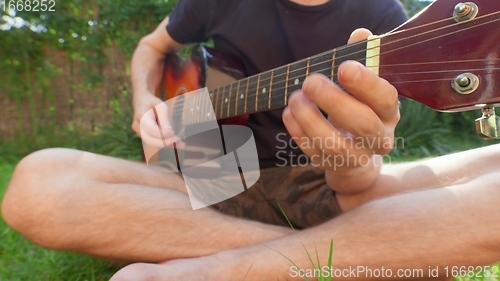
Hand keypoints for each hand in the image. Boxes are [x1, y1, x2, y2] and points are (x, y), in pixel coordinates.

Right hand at [131, 93, 184, 148]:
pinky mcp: (144, 136)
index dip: (162, 133)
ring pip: (152, 143)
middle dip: (165, 142)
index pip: (151, 128)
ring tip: (182, 145)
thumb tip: (170, 132)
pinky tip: (177, 144)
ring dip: (167, 145)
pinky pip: (154, 142)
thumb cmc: (153, 103)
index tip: (173, 133)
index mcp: (141, 115)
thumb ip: (164, 118)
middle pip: (150, 139)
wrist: (141, 102)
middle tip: (180, 142)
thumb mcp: (160, 106)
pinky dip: (165, 144)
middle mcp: (137, 126)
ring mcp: (139, 132)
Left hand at [282, 29, 399, 192]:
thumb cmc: (358, 107)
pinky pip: (313, 152)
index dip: (366, 83)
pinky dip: (298, 132)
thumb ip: (362, 58)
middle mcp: (378, 137)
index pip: (385, 98)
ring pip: (334, 144)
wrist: (357, 153)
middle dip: (334, 101)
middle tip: (311, 81)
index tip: (344, 67)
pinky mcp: (333, 166)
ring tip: (294, 98)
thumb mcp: (363, 84)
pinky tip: (288, 113)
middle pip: (362, 124)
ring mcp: (355, 156)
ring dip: (310, 119)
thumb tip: (360, 35)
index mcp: (388, 112)